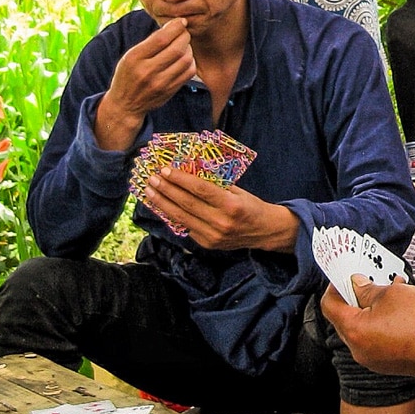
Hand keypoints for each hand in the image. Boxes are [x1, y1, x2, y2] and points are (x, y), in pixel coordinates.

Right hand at [95, 20, 195, 148]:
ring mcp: (160, 83)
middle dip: (185, 36)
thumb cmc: (128, 75)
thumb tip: (172, 26)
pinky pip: (189, 72)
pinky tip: (185, 58)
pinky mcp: (170, 90)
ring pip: (186, 59)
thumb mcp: (130, 56)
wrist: (125, 104)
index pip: (161, 38)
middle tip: (184, 32)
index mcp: (134, 58)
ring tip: (184, 45)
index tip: (181, 21)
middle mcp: (147, 71)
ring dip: (189, 48)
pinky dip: (191, 61)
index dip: (176, 27)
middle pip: (177, 48)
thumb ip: (149, 43)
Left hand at [142, 167, 298, 251]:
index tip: (166, 170)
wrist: (265, 231)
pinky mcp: (207, 243)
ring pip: (181, 217)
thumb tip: (190, 173)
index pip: (200, 190)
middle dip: (166, 189)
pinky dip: (172, 215)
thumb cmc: (251, 206)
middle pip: (186, 203)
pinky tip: (162, 205)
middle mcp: (221, 222)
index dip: (181, 179)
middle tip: (152, 178)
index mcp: (231, 205)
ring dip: (162, 203)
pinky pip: (186, 227)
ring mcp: (213, 235)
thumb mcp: (239, 192)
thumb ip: (216, 186)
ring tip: (149, 191)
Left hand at [321, 274, 414, 379]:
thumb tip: (357, 284)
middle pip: (346, 319)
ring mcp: (374, 360)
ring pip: (364, 329)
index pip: (330, 306)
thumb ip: (368, 288)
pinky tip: (402, 311)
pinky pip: (377, 340)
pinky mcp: (389, 364)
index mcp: (354, 331)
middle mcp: (359, 350)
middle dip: (356, 298)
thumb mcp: (393, 293)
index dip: (335, 287)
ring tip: (393, 294)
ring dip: (373, 310)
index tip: (344, 276)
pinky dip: (383, 324)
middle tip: (370, 282)